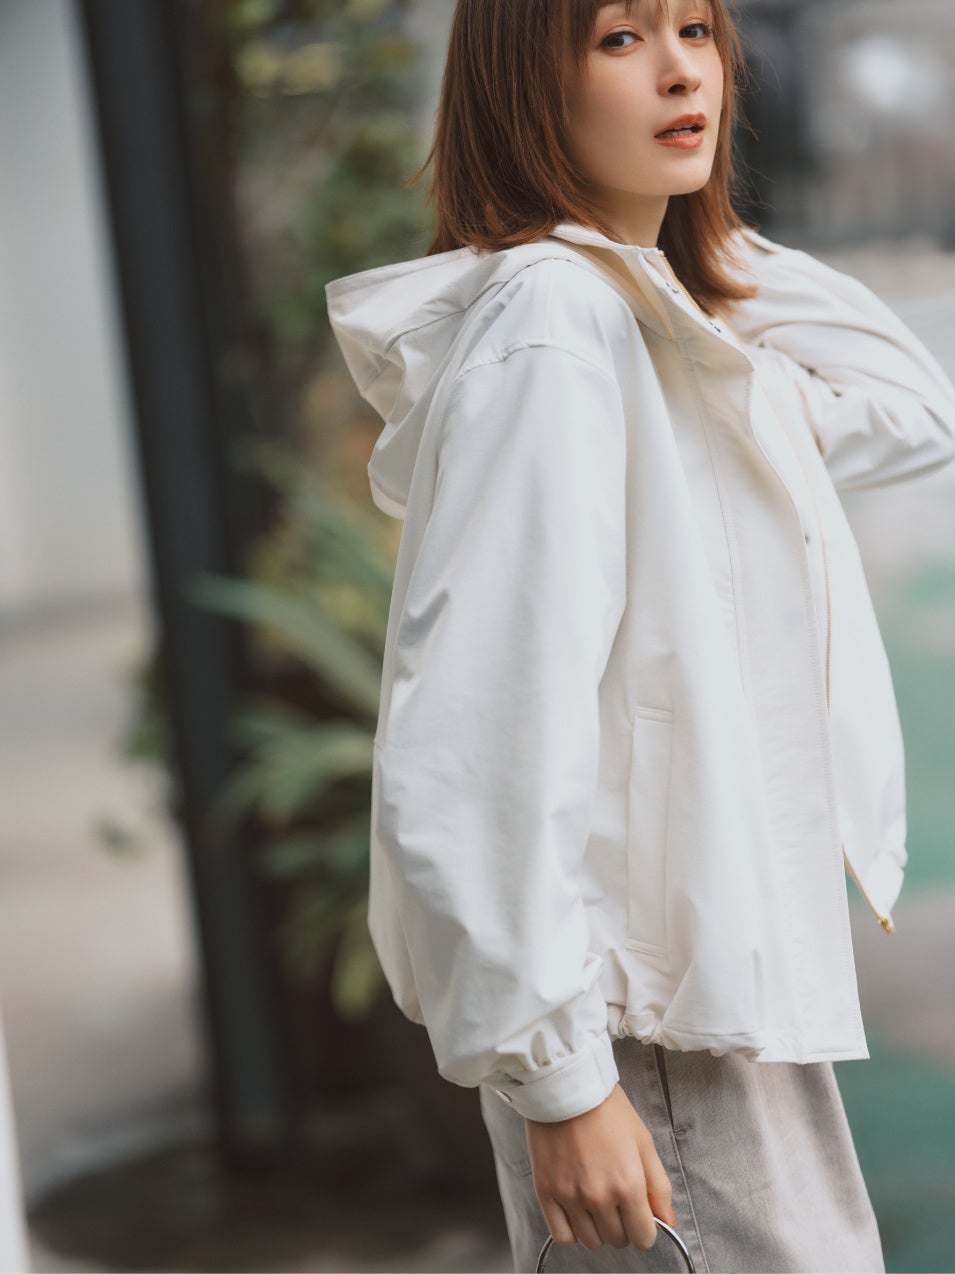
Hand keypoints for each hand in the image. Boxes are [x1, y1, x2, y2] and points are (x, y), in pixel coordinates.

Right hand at [524, 1083, 677, 1252]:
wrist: (566, 1085)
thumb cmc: (606, 1108)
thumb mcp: (643, 1142)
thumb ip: (659, 1186)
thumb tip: (667, 1221)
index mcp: (628, 1184)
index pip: (643, 1238)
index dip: (646, 1228)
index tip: (640, 1215)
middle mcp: (599, 1196)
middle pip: (617, 1240)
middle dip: (623, 1225)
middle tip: (617, 1199)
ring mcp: (569, 1195)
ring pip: (590, 1241)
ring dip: (597, 1228)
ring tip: (596, 1201)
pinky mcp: (545, 1190)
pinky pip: (561, 1234)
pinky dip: (571, 1229)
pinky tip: (576, 1210)